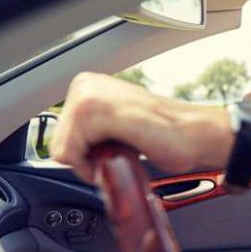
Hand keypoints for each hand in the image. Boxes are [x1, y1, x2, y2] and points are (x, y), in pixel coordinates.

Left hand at [50, 72, 230, 181]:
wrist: (192, 135)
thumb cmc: (164, 135)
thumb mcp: (116, 125)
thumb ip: (93, 128)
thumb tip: (69, 149)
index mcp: (87, 85)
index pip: (60, 135)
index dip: (84, 153)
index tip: (112, 148)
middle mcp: (84, 85)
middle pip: (58, 143)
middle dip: (87, 158)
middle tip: (120, 151)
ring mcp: (87, 96)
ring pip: (63, 150)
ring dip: (92, 163)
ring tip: (123, 150)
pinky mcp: (93, 111)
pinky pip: (70, 154)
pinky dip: (92, 166)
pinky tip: (120, 153)